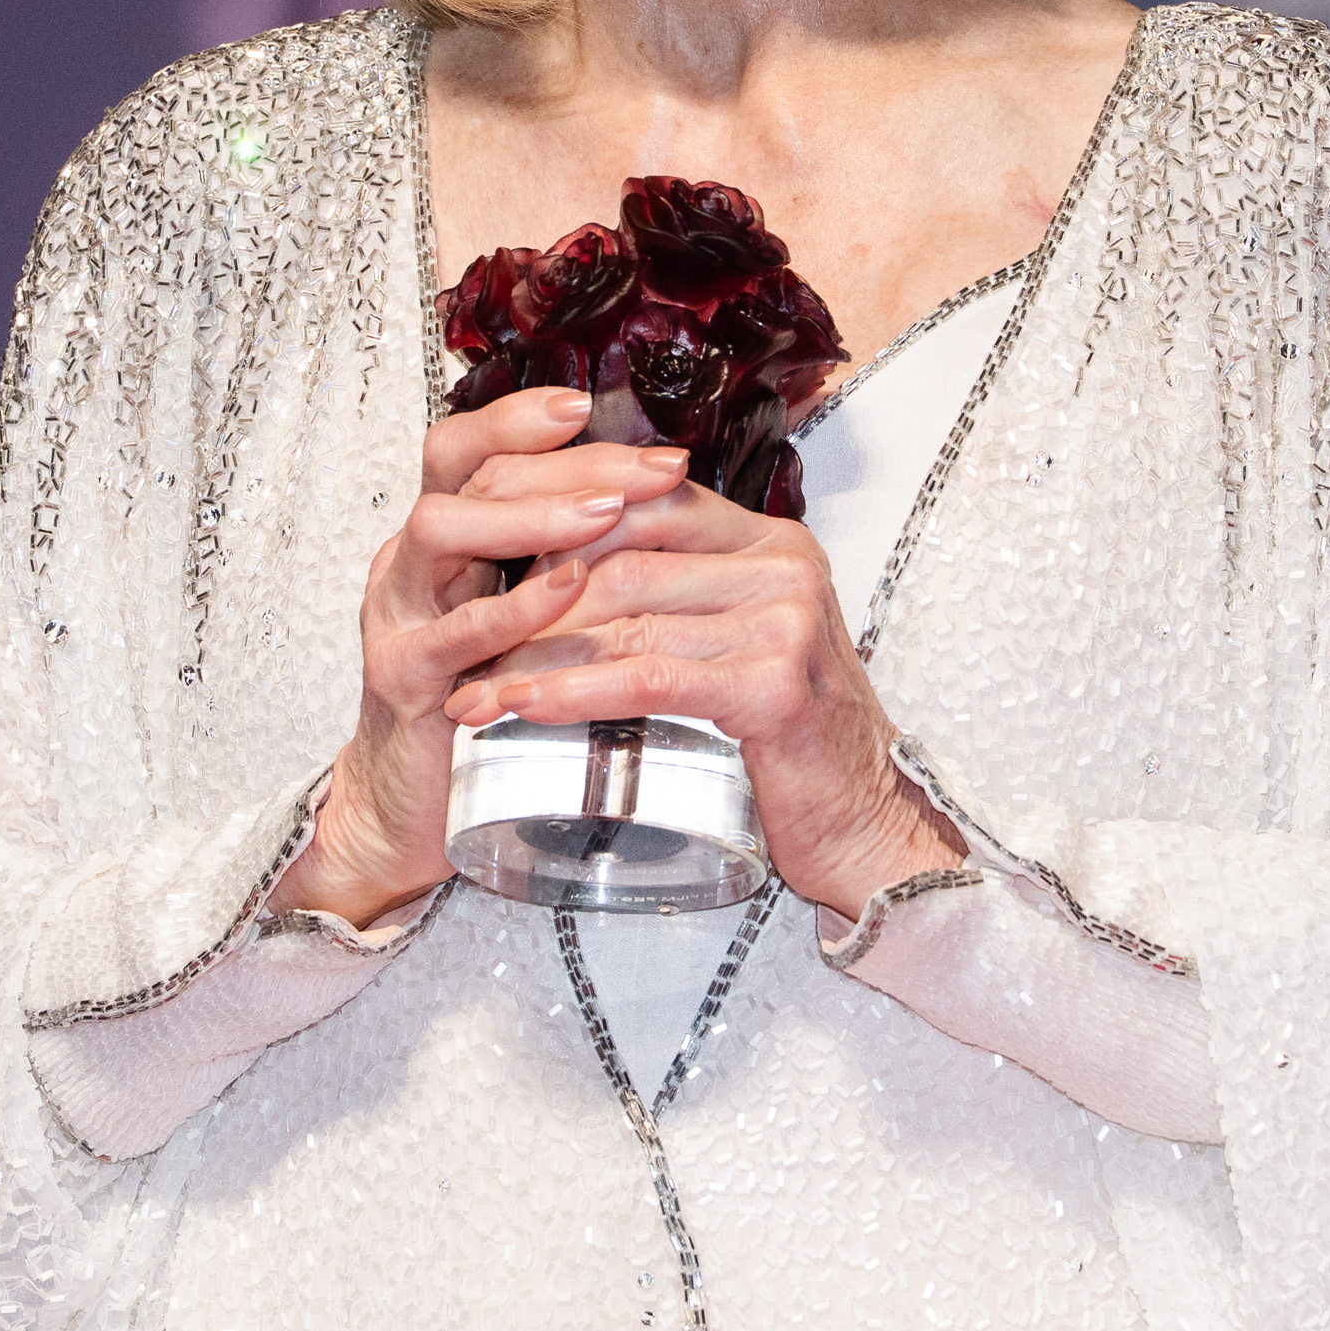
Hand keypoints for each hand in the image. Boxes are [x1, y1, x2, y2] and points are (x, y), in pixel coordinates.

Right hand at [275, 389, 692, 924]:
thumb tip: (649, 503)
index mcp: (438, 541)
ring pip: (440, 528)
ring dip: (530, 514)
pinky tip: (570, 590)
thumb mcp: (521, 621)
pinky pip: (451, 632)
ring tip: (610, 513)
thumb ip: (557, 562)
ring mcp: (394, 616)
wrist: (414, 810)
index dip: (523, 418)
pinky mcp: (400, 680)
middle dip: (562, 460)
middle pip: (465, 471)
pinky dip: (512, 607)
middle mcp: (407, 563)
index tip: (592, 403)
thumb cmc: (483, 708)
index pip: (468, 446)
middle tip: (650, 466)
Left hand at [448, 472, 962, 923]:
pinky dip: (575, 689)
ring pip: (626, 616)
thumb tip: (555, 581)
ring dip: (532, 655)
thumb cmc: (789, 751)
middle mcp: (782, 564)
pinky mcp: (774, 684)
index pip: (643, 501)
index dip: (555, 529)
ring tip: (471, 694)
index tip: (481, 564)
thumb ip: (676, 604)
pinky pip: (649, 675)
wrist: (869, 829)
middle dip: (528, 602)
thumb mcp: (734, 651)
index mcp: (770, 543)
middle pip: (622, 556)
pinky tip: (524, 706)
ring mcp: (785, 619)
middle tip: (460, 645)